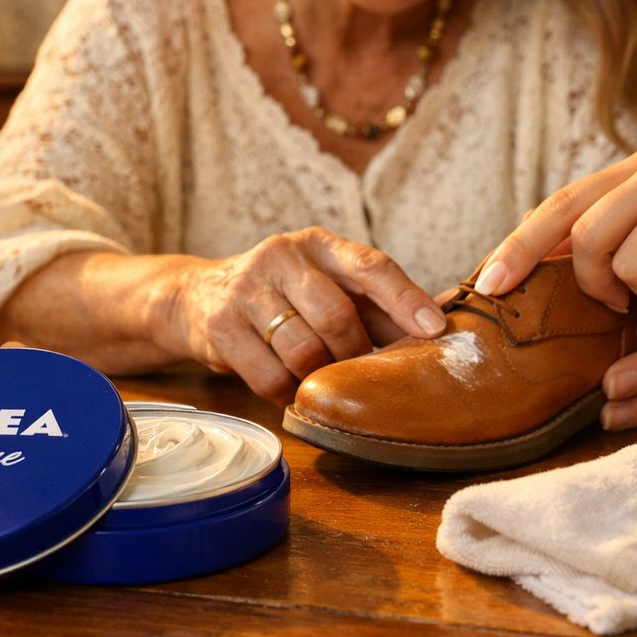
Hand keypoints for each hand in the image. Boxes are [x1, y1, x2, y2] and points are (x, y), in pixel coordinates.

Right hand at [174, 227, 445, 405]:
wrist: (199, 295)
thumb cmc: (284, 294)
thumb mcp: (328, 285)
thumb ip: (377, 307)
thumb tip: (438, 332)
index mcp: (319, 244)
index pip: (370, 265)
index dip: (405, 298)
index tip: (435, 328)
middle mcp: (281, 256)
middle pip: (336, 315)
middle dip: (356, 352)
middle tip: (364, 372)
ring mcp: (247, 290)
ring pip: (303, 350)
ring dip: (321, 375)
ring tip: (323, 378)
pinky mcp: (220, 326)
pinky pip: (269, 376)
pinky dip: (288, 392)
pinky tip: (292, 388)